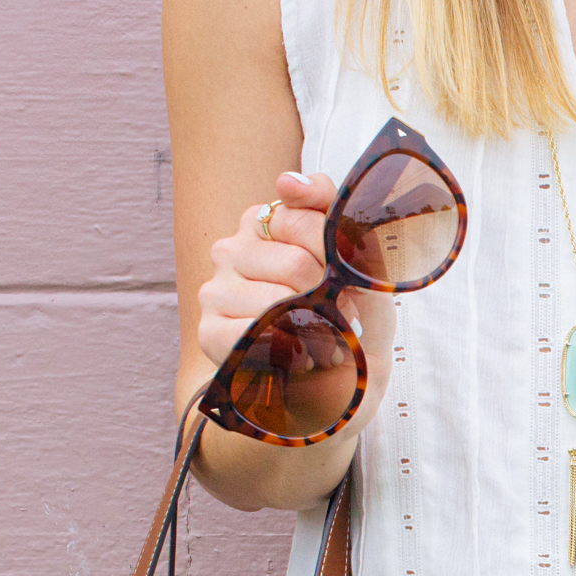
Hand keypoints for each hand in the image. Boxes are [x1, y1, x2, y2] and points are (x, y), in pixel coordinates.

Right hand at [196, 170, 395, 423]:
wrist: (340, 393)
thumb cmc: (353, 325)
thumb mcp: (364, 271)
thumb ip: (335, 216)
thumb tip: (287, 181)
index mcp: (269, 221)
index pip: (305, 214)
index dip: (341, 256)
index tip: (350, 280)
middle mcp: (234, 248)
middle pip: (298, 263)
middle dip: (332, 301)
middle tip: (339, 320)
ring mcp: (216, 290)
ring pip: (278, 302)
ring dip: (317, 334)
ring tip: (324, 344)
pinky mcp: (210, 332)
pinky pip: (254, 337)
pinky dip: (291, 355)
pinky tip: (299, 360)